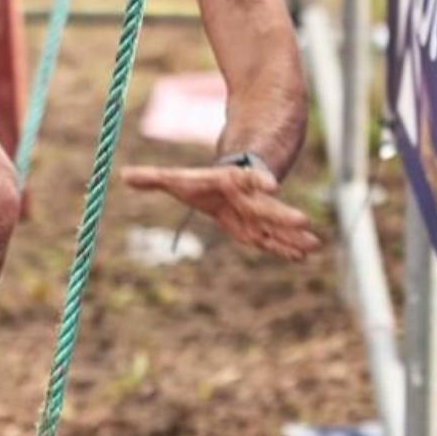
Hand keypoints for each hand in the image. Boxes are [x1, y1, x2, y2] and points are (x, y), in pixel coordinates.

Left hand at [121, 161, 320, 261]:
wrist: (232, 178)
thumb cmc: (205, 181)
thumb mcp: (179, 179)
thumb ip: (154, 178)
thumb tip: (122, 176)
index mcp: (232, 183)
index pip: (247, 181)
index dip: (259, 182)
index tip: (271, 185)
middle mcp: (250, 199)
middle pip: (269, 208)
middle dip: (284, 215)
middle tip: (303, 220)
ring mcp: (259, 214)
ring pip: (278, 226)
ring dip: (294, 236)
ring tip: (314, 246)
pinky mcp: (261, 229)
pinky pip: (276, 240)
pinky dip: (288, 248)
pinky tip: (303, 258)